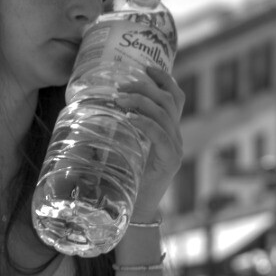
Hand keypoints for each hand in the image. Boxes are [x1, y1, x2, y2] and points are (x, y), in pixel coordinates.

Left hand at [119, 66, 185, 214]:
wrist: (135, 210)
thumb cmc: (126, 177)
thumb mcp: (125, 146)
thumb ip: (122, 129)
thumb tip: (98, 108)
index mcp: (169, 130)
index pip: (175, 97)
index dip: (164, 79)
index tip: (145, 66)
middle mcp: (176, 136)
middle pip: (169, 101)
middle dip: (146, 88)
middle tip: (121, 86)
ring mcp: (176, 148)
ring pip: (165, 114)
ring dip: (141, 103)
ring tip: (120, 99)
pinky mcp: (170, 161)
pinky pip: (160, 136)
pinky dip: (145, 123)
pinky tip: (128, 119)